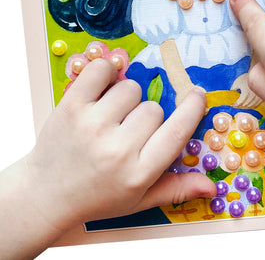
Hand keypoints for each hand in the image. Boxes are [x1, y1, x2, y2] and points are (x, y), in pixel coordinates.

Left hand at [24, 59, 215, 232]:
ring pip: (130, 88)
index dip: (192, 109)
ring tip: (110, 117)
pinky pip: (101, 70)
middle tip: (127, 131)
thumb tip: (212, 186)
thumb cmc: (97, 197)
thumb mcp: (138, 201)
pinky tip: (101, 90)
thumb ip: (175, 190)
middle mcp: (117, 149)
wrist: (44, 195)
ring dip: (125, 98)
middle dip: (145, 116)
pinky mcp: (71, 107)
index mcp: (138, 173)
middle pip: (153, 108)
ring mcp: (93, 125)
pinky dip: (105, 73)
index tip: (197, 94)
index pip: (177, 132)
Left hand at [231, 73, 262, 108]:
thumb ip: (233, 89)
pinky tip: (248, 105)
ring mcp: (257, 98)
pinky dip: (251, 106)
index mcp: (245, 93)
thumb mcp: (237, 82)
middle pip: (245, 105)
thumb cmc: (246, 77)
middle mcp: (252, 97)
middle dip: (239, 106)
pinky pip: (256, 105)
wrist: (256, 74)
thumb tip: (230, 94)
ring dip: (245, 107)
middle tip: (235, 106)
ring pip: (250, 106)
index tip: (232, 105)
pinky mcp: (261, 98)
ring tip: (241, 106)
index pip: (239, 103)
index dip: (235, 105)